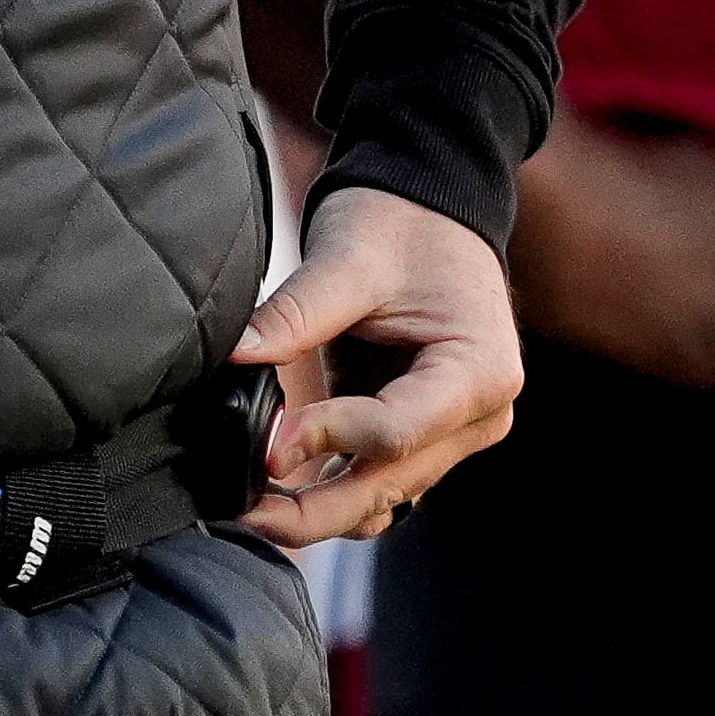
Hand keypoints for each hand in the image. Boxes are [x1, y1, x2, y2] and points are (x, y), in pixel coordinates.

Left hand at [230, 185, 519, 546]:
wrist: (431, 205)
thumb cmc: (402, 222)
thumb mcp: (348, 259)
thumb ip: (295, 315)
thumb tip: (234, 359)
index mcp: (479, 370)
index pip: (395, 432)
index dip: (324, 438)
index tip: (264, 438)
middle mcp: (479, 416)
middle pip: (389, 485)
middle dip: (312, 509)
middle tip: (241, 506)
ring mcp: (455, 433)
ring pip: (380, 498)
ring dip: (316, 511)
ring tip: (247, 501)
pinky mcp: (422, 435)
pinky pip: (374, 483)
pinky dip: (327, 490)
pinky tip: (274, 484)